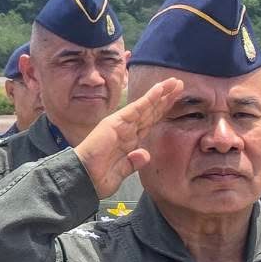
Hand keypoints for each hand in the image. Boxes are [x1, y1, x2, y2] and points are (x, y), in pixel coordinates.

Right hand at [75, 77, 184, 197]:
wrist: (81, 179)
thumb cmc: (97, 179)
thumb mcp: (121, 173)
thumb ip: (133, 163)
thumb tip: (145, 155)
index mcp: (129, 141)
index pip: (150, 122)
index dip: (162, 111)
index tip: (176, 100)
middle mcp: (126, 130)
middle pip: (150, 111)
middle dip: (165, 98)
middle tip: (179, 84)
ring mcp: (121, 125)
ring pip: (146, 107)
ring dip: (161, 94)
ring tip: (175, 82)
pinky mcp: (115, 123)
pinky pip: (136, 108)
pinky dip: (148, 98)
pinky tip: (160, 89)